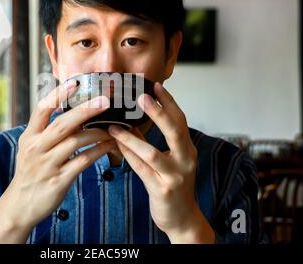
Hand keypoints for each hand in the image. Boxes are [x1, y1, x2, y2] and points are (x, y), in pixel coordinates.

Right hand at [0, 80, 115, 242]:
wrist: (19, 206)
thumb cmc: (30, 173)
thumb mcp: (30, 149)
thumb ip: (46, 132)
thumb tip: (70, 113)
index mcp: (29, 137)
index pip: (41, 110)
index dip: (58, 94)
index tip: (75, 82)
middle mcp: (36, 148)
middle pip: (63, 123)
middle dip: (86, 110)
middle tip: (105, 100)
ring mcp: (47, 164)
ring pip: (76, 142)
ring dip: (98, 133)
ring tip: (113, 129)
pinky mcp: (59, 180)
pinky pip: (83, 161)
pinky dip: (98, 151)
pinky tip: (109, 146)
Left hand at [108, 82, 214, 243]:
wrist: (182, 218)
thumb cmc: (172, 186)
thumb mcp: (167, 161)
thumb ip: (152, 141)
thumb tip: (130, 122)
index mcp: (187, 150)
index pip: (180, 120)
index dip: (168, 102)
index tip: (155, 85)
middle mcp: (185, 160)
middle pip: (175, 131)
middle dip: (159, 112)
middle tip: (142, 96)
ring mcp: (175, 176)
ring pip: (153, 152)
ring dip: (132, 138)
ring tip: (114, 126)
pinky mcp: (163, 190)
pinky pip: (142, 169)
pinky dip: (128, 156)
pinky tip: (116, 146)